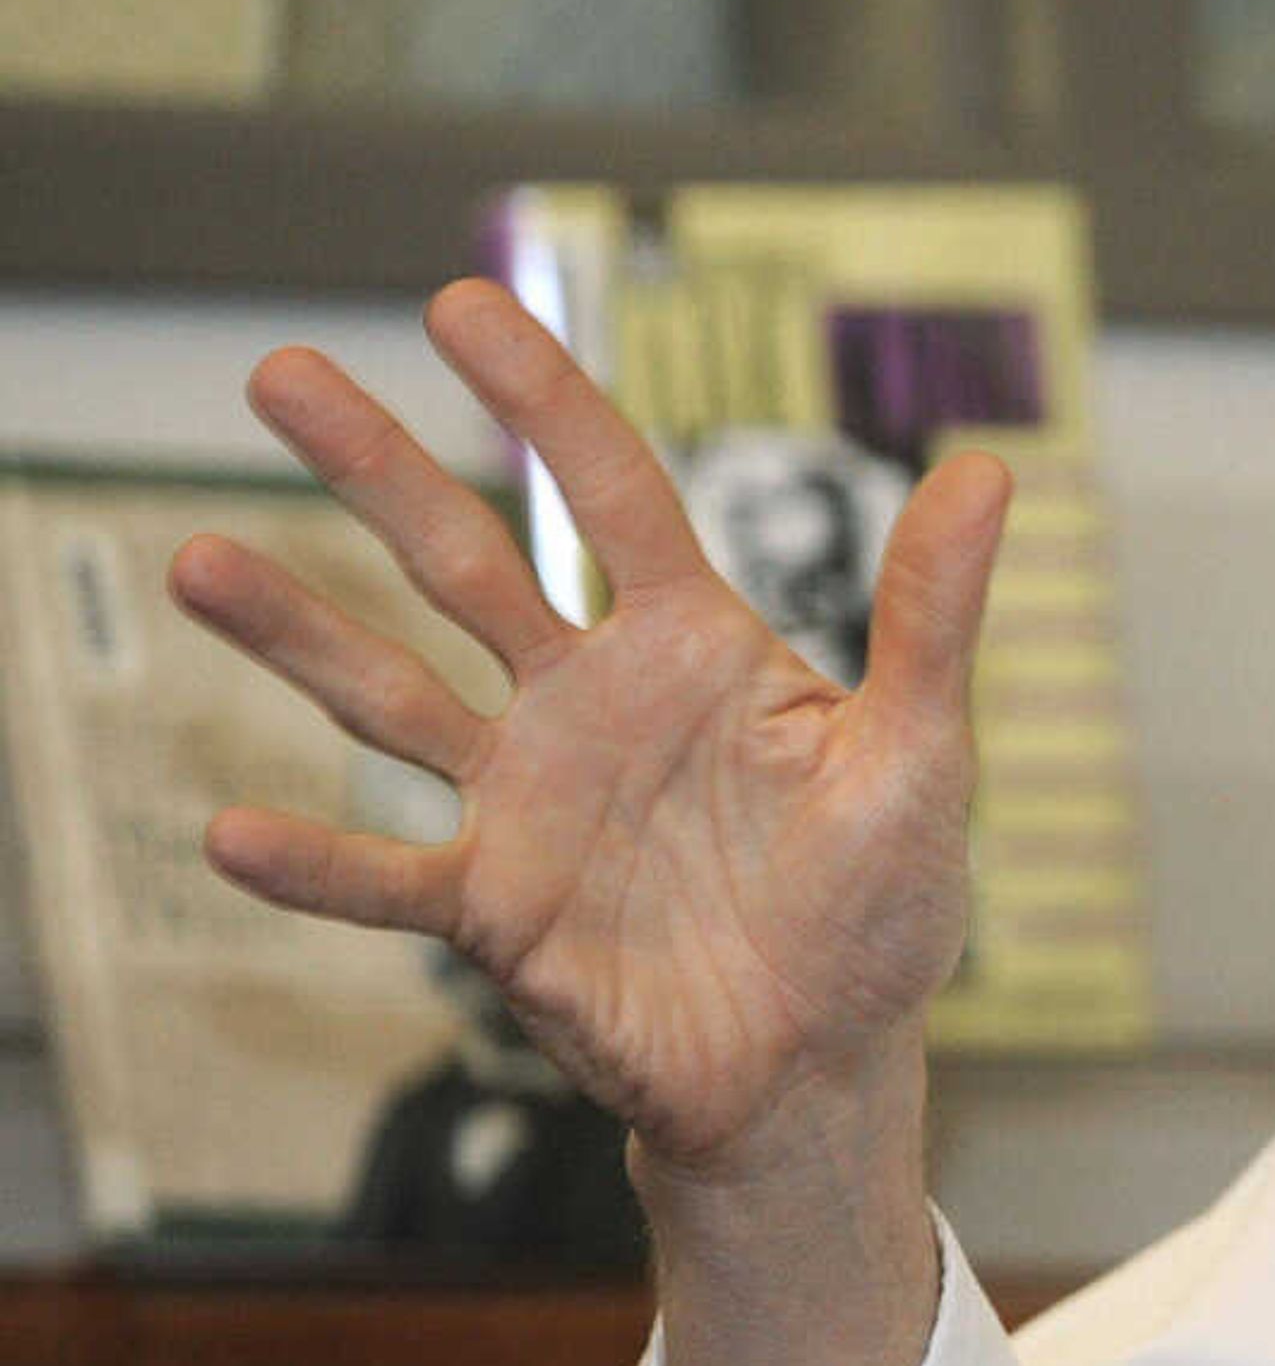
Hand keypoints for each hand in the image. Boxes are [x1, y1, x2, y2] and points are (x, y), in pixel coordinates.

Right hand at [168, 278, 1010, 1174]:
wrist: (823, 1063)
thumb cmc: (879, 903)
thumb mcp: (921, 756)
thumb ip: (931, 619)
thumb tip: (988, 468)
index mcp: (694, 644)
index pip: (609, 491)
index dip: (539, 397)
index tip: (456, 302)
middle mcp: (589, 702)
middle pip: (467, 561)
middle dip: (375, 468)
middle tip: (276, 372)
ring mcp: (530, 801)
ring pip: (392, 696)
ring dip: (295, 633)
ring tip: (196, 560)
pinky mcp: (497, 910)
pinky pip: (388, 878)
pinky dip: (315, 860)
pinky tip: (230, 831)